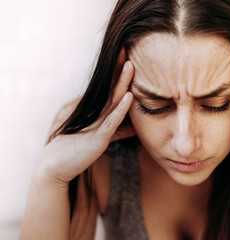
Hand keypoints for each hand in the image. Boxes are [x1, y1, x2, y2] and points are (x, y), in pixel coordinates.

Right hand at [36, 55, 134, 183]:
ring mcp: (96, 123)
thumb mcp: (102, 137)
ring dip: (121, 83)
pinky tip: (128, 97)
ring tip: (129, 65)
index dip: (118, 74)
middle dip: (119, 70)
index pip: (110, 89)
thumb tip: (135, 126)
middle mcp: (95, 113)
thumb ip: (119, 130)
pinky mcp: (97, 137)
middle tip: (126, 50)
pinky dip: (120, 109)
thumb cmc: (79, 149)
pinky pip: (111, 121)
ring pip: (112, 100)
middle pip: (111, 88)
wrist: (56, 165)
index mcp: (97, 112)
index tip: (127, 56)